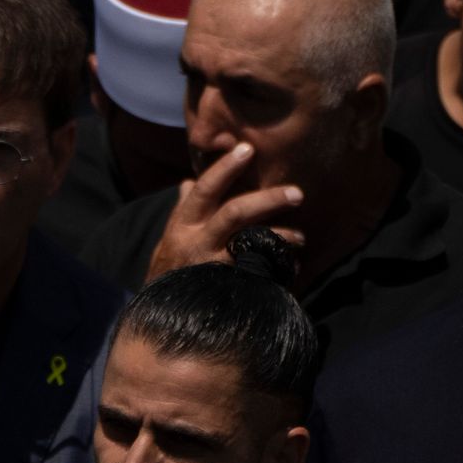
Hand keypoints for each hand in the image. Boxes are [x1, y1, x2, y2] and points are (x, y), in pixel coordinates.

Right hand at [147, 140, 305, 278]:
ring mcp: (211, 268)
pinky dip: (276, 269)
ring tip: (301, 237)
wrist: (160, 314)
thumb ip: (184, 208)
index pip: (204, 189)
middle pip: (235, 213)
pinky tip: (291, 266)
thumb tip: (189, 181)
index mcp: (184, 224)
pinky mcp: (225, 289)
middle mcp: (196, 243)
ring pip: (251, 245)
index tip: (247, 148)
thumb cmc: (170, 268)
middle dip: (268, 200)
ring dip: (280, 237)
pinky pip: (256, 275)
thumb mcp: (171, 236)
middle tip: (297, 192)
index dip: (225, 168)